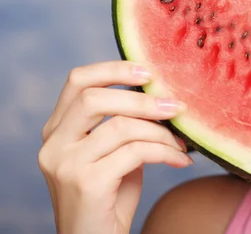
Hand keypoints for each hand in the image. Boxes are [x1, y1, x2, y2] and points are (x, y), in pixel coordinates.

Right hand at [38, 61, 192, 233]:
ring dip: (160, 132)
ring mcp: (66, 164)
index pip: (77, 81)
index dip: (114, 68)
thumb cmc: (110, 196)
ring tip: (181, 143)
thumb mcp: (114, 152)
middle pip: (95, 97)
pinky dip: (165, 153)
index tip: (149, 72)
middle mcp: (54, 144)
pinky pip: (135, 153)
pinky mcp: (87, 183)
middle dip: (143, 99)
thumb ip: (125, 123)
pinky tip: (180, 161)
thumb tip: (163, 94)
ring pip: (120, 126)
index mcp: (57, 130)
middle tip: (176, 108)